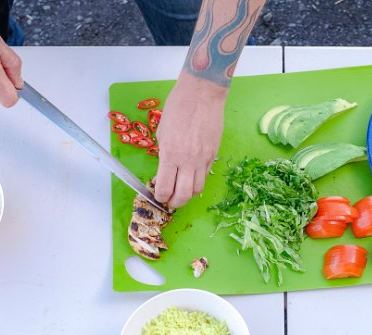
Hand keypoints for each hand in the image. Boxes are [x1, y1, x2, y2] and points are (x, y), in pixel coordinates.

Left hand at [153, 73, 227, 207]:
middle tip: (170, 201)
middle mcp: (188, 161)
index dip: (160, 197)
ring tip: (182, 191)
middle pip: (184, 195)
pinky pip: (205, 174)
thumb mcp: (163, 132)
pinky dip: (197, 179)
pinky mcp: (214, 154)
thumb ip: (164, 154)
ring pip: (198, 189)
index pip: (165, 188)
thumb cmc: (177, 108)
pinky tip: (191, 175)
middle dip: (175, 203)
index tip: (158, 195)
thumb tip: (166, 170)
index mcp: (170, 155)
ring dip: (188, 194)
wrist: (201, 94)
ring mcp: (203, 159)